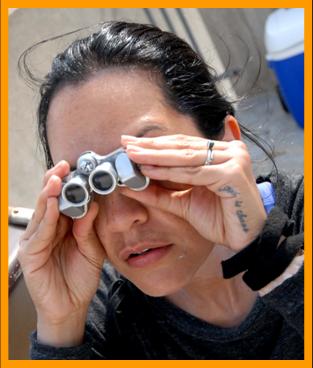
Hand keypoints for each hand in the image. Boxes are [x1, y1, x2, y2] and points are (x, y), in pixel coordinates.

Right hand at [18, 161, 105, 328]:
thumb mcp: (91, 250)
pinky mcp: (31, 253)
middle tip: (63, 166)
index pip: (64, 200)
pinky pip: (40, 232)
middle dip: (55, 182)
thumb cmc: (80, 278)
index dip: (69, 184)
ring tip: (56, 179)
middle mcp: (49, 230)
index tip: (76, 169)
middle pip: (50, 201)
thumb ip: (88, 228)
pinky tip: (53, 205)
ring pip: (42, 212)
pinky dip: (47, 218)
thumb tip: (93, 205)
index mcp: (64, 227)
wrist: (72, 306)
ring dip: (49, 195)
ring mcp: (38, 240)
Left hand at [121, 134, 266, 250]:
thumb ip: (160, 192)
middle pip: (182, 146)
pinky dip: (169, 171)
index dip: (156, 144)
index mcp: (220, 152)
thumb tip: (131, 185)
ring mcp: (233, 159)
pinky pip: (194, 172)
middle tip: (126, 143)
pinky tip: (149, 169)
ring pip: (185, 157)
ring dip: (155, 155)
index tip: (131, 143)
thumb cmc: (219, 219)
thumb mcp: (183, 202)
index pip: (183, 144)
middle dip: (151, 146)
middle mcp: (229, 150)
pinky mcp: (232, 173)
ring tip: (132, 154)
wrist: (244, 240)